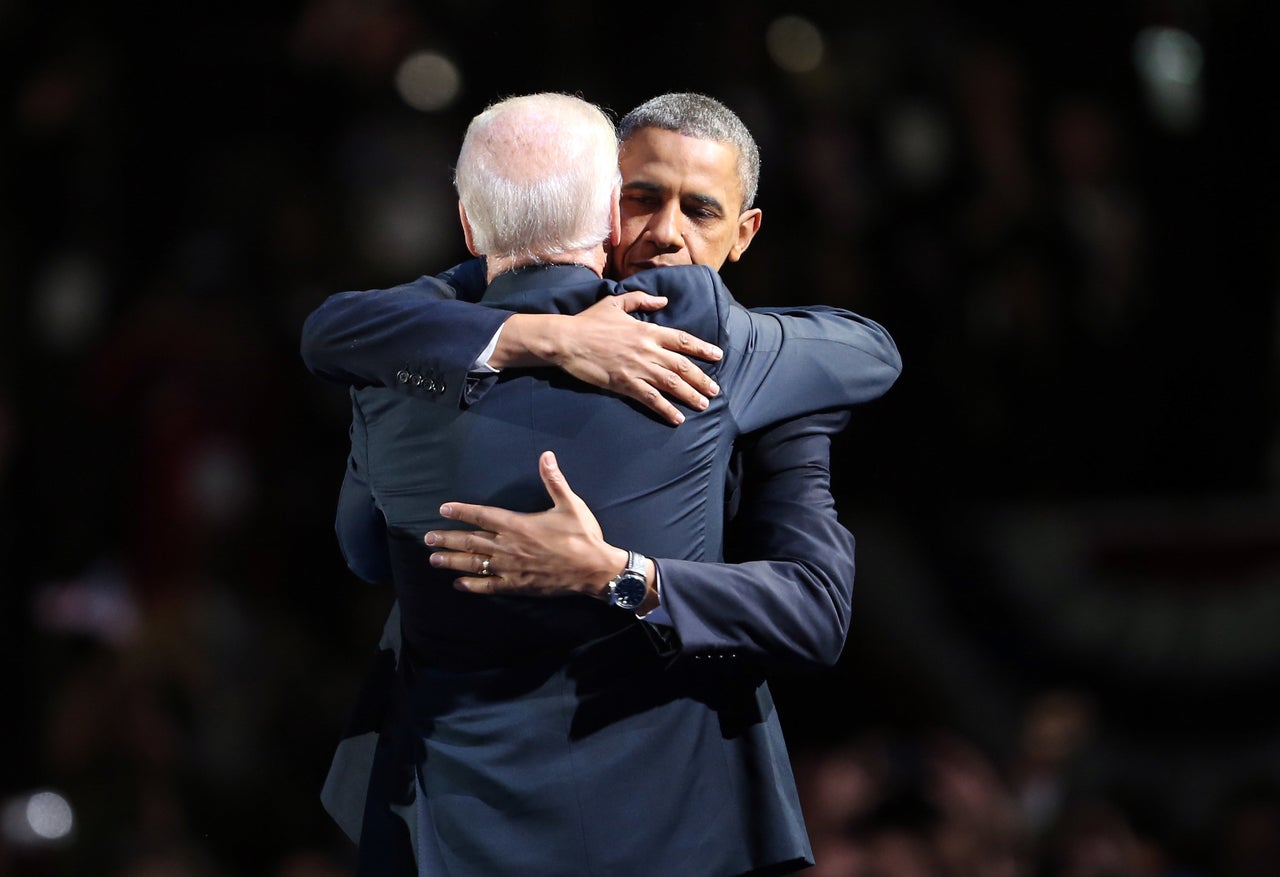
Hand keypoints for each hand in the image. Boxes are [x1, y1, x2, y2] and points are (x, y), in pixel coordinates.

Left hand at [424, 451, 626, 597]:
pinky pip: (489, 586)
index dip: (461, 511)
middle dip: (448, 539)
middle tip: (428, 538)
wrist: (593, 569)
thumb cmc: (582, 536)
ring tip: (434, 559)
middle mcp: (509, 546)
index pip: (482, 515)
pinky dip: (472, 585)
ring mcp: (511, 568)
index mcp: (518, 524)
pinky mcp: (517, 585)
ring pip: (475, 564)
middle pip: (471, 541)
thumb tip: (546, 455)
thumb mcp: (570, 504)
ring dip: (453, 561)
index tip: (443, 509)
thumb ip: (554, 480)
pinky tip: (458, 584)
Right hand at [496, 293, 721, 425]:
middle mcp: (648, 350)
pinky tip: (677, 418)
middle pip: (682, 366)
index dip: (702, 348)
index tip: (717, 355)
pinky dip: (666, 409)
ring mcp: (637, 368)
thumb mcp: (616, 303)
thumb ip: (641, 300)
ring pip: (671, 384)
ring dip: (690, 395)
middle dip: (702, 379)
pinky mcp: (625, 384)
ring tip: (704, 405)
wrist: (568, 340)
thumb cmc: (589, 321)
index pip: (682, 340)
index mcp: (647, 331)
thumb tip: (663, 300)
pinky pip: (651, 399)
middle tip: (715, 390)